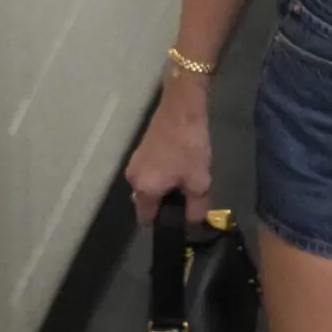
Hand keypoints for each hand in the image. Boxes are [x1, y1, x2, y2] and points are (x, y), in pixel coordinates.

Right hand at [124, 84, 212, 225]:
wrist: (182, 109)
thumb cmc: (189, 147)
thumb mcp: (199, 181)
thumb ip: (195, 207)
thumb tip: (192, 222)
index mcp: (143, 190)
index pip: (146, 219)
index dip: (163, 221)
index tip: (179, 216)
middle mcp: (132, 179)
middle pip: (148, 201)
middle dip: (166, 201)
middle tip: (188, 192)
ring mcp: (134, 163)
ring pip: (150, 185)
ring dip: (166, 185)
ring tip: (187, 174)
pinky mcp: (140, 151)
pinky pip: (151, 171)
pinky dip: (163, 172)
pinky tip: (181, 161)